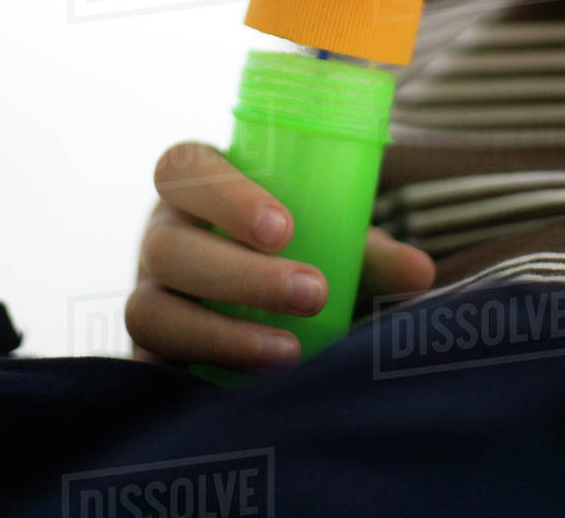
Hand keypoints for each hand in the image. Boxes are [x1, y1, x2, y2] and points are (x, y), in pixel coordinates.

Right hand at [126, 141, 434, 374]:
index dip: (224, 196)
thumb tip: (419, 272)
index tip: (285, 227)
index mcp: (194, 187)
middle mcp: (160, 236)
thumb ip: (366, 251)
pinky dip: (190, 378)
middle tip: (312, 291)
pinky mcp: (145, 351)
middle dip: (240, 273)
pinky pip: (147, 366)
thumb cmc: (291, 252)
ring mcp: (146, 293)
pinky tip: (239, 394)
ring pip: (151, 309)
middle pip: (169, 245)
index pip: (182, 170)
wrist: (250, 306)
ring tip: (290, 353)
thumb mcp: (325, 239)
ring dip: (221, 334)